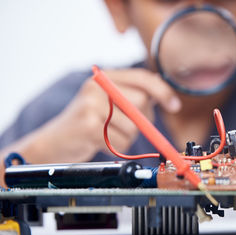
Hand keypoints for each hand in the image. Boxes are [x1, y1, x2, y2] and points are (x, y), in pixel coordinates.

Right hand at [4, 69, 180, 163]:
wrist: (53, 143)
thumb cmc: (86, 124)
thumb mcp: (108, 103)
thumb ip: (132, 96)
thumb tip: (162, 93)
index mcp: (104, 78)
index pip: (142, 78)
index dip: (162, 91)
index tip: (174, 105)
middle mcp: (97, 87)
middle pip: (142, 101)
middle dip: (142, 119)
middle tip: (125, 126)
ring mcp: (91, 105)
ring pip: (134, 125)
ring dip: (127, 136)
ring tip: (108, 134)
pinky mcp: (88, 125)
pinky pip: (121, 140)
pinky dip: (117, 146)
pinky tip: (101, 142)